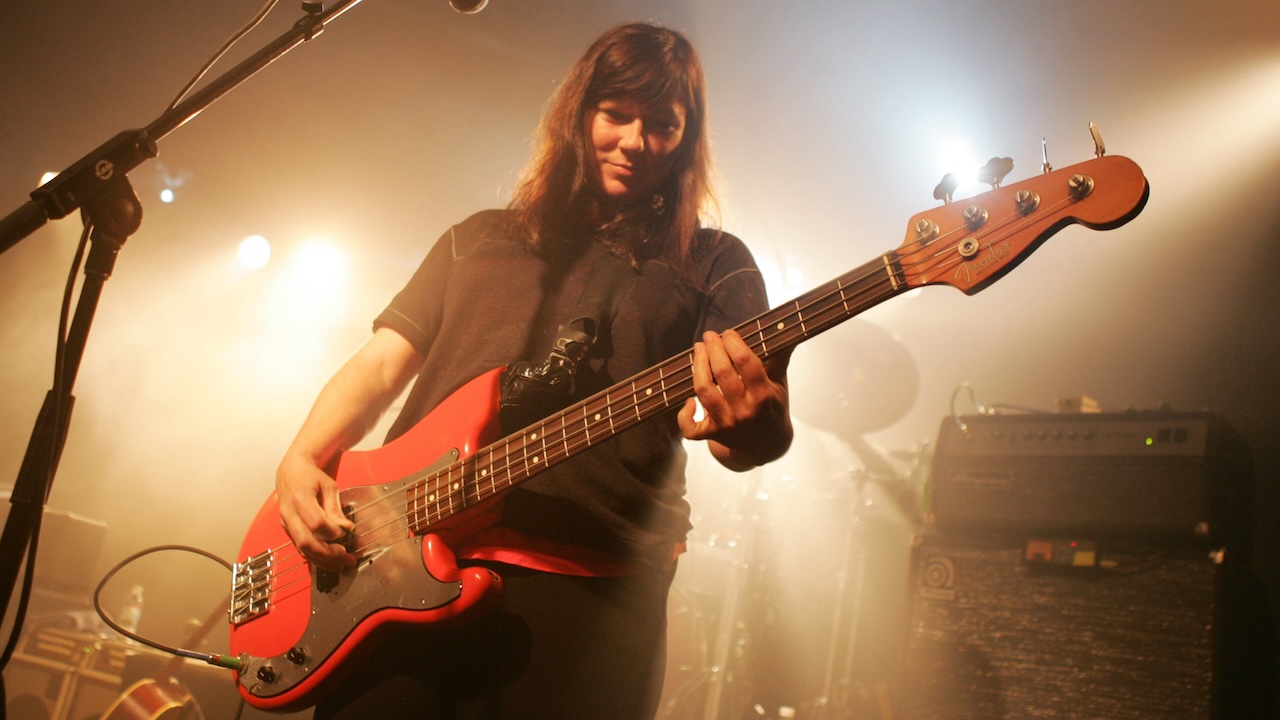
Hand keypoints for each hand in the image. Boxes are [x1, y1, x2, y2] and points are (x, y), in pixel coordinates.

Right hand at [276, 452, 356, 568]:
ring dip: (322, 560)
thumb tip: (346, 528)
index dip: (333, 532)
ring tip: (341, 565)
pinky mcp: (287, 529)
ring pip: (302, 549)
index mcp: (299, 498)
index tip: (346, 532)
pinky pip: (300, 547)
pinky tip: (329, 561)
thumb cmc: (310, 476)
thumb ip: (335, 508)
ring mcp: (285, 523)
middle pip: (306, 541)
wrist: (291, 471)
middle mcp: (288, 513)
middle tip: (346, 557)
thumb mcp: (328, 486)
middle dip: (328, 553)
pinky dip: (315, 557)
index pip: (316, 523)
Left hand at [677, 329, 792, 469]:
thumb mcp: (780, 384)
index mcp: (763, 396)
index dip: (733, 343)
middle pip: (722, 373)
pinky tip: (689, 399)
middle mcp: (744, 411)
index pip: (745, 362)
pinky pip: (690, 428)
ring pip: (704, 391)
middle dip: (713, 348)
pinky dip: (684, 414)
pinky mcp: (713, 434)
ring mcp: (727, 424)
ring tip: (698, 350)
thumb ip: (779, 357)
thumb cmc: (772, 408)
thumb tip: (786, 328)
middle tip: (709, 336)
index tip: (728, 333)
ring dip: (698, 367)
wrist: (768, 446)